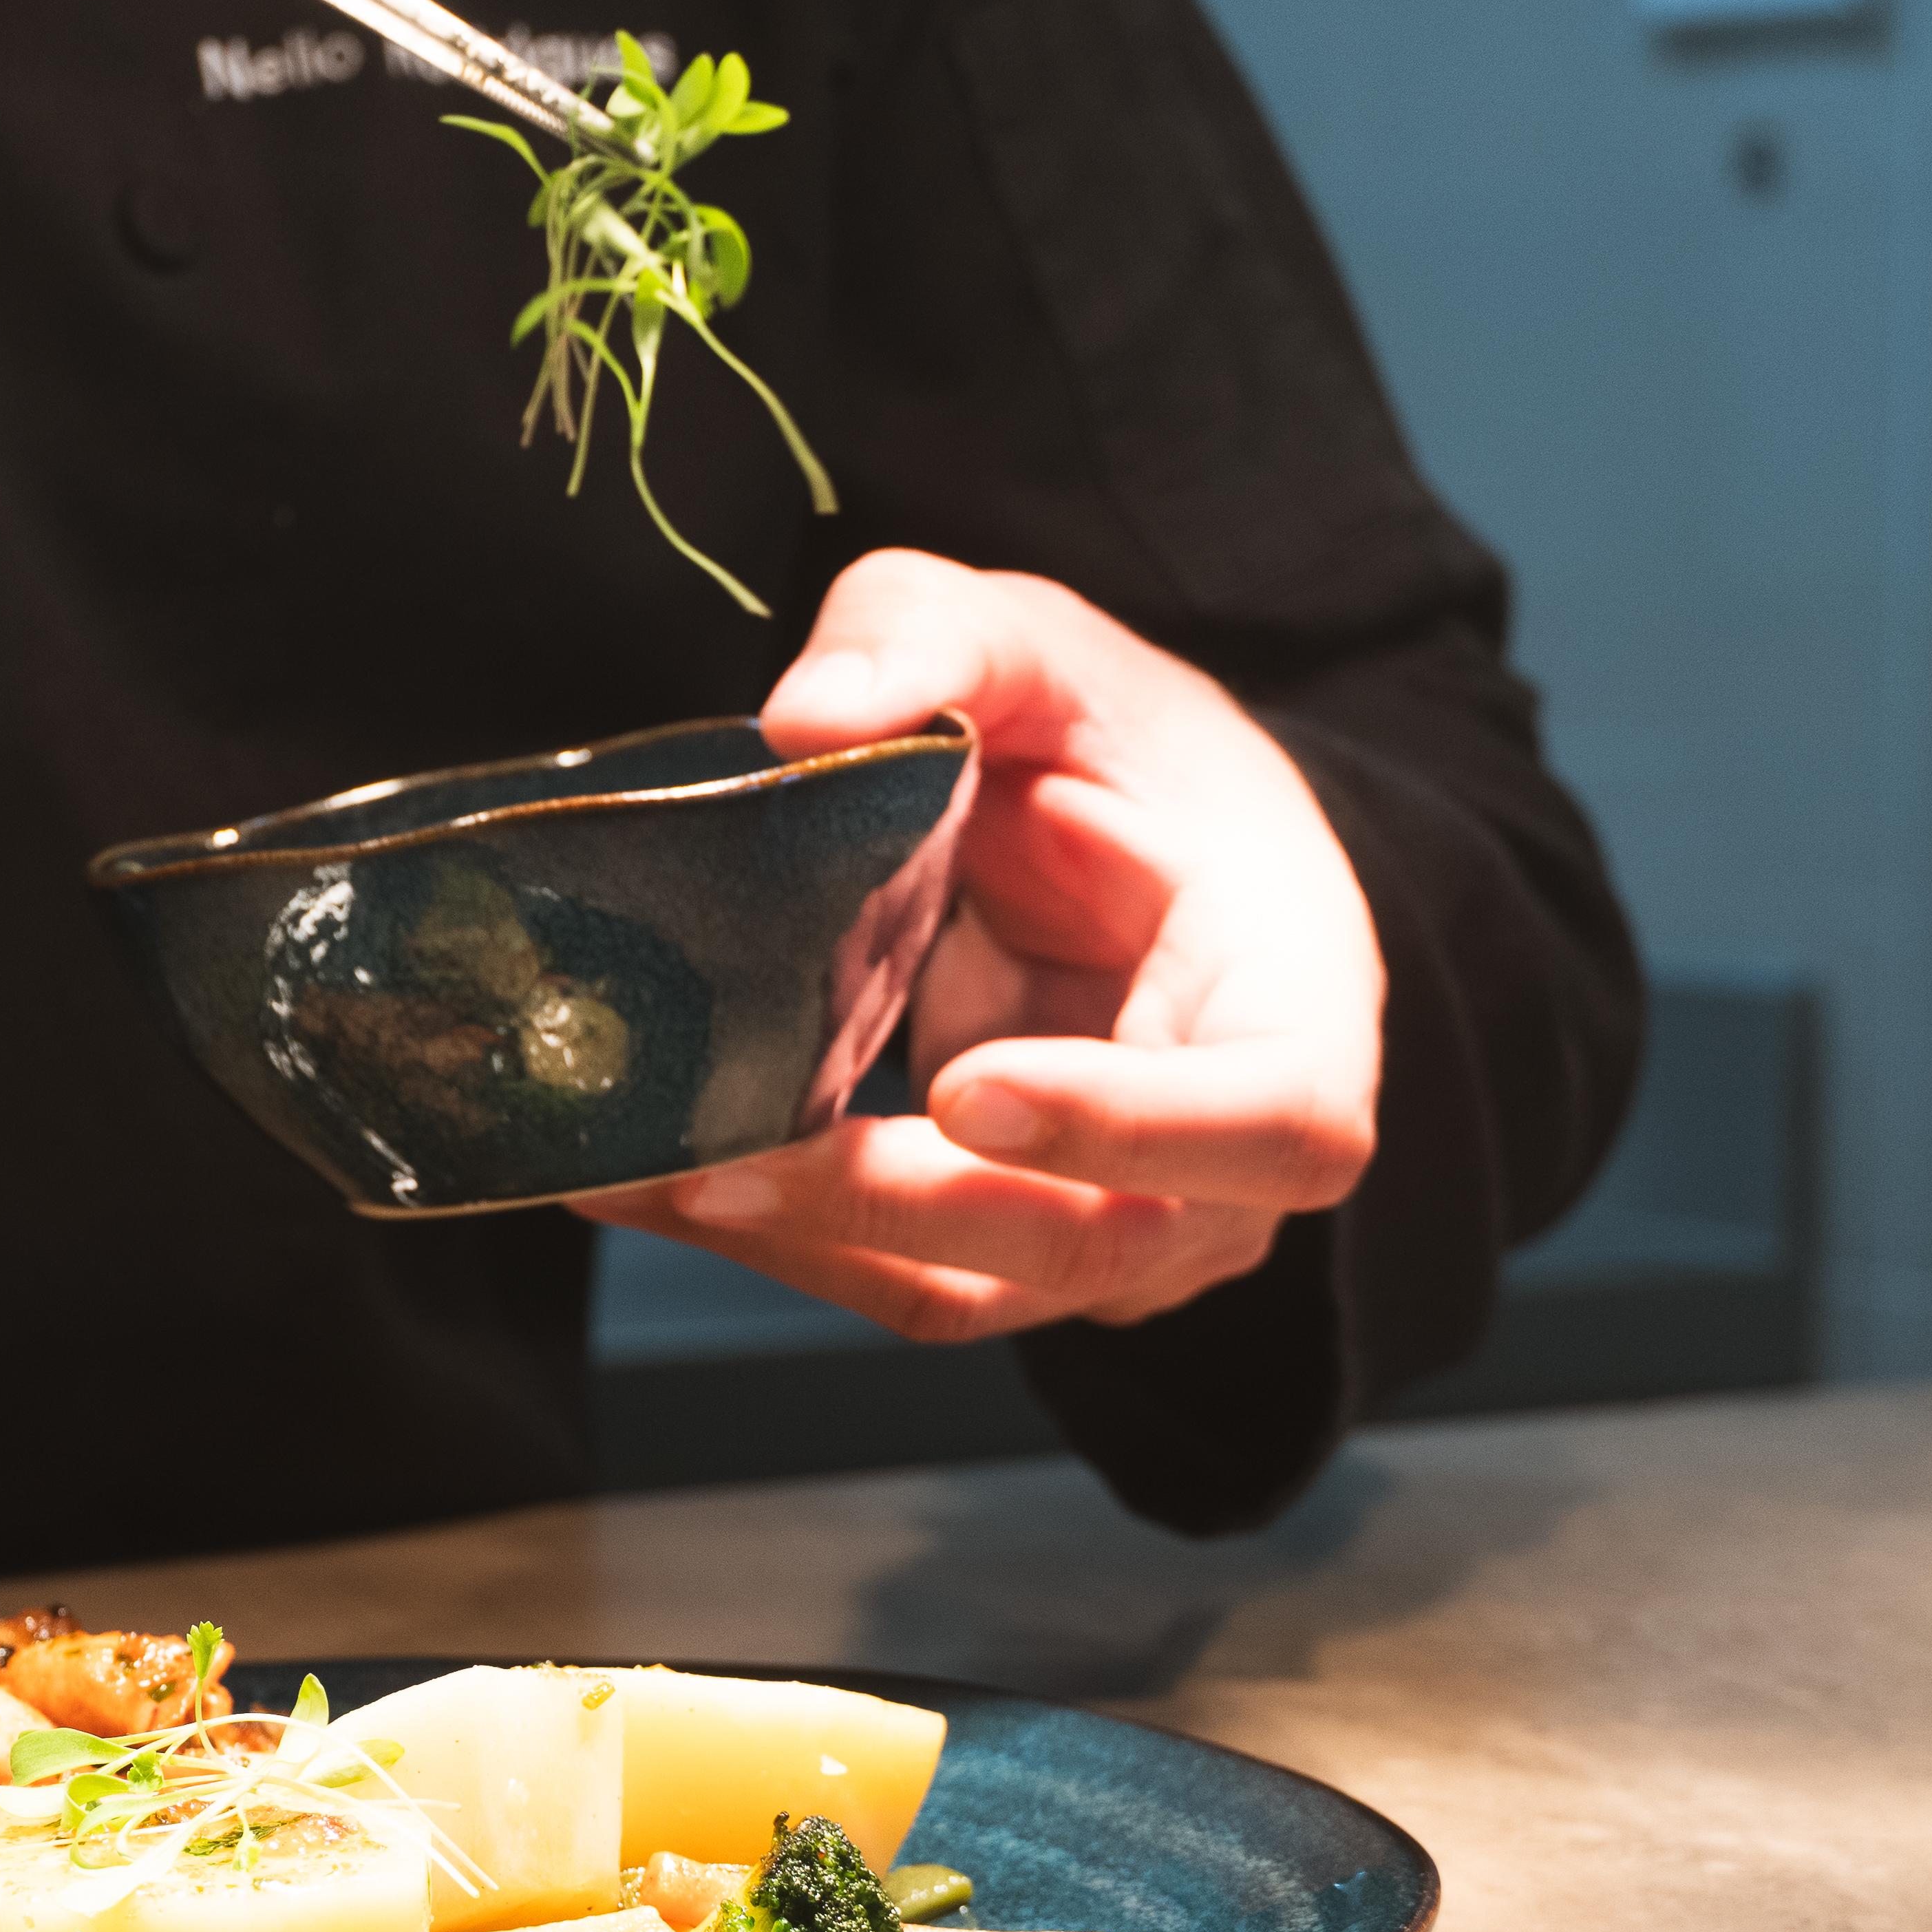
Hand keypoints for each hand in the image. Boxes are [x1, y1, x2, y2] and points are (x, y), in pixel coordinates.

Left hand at [572, 550, 1382, 1340]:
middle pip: (1093, 1243)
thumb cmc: (1115, 748)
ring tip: (630, 1176)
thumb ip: (941, 643)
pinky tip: (641, 1179)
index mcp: (1301, 1006)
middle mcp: (1231, 1164)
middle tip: (712, 1164)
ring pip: (969, 1288)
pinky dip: (769, 1239)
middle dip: (892, 1209)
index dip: (1131, 1126)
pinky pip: (891, 1276)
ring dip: (796, 1246)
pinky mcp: (1007, 1253)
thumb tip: (804, 720)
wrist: (1113, 835)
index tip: (964, 1089)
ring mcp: (1123, 1235)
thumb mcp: (1045, 648)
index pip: (1279, 1119)